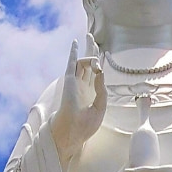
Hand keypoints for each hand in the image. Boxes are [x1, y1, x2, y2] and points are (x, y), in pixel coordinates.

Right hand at [50, 34, 107, 169]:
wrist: (73, 131)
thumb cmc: (85, 125)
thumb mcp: (100, 107)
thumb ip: (102, 89)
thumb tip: (100, 72)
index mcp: (90, 93)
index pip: (94, 75)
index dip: (98, 67)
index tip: (102, 64)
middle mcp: (82, 86)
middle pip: (87, 65)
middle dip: (91, 52)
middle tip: (93, 40)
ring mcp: (75, 82)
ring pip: (82, 62)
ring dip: (90, 55)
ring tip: (96, 57)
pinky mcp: (69, 80)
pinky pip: (72, 63)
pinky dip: (74, 52)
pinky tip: (76, 42)